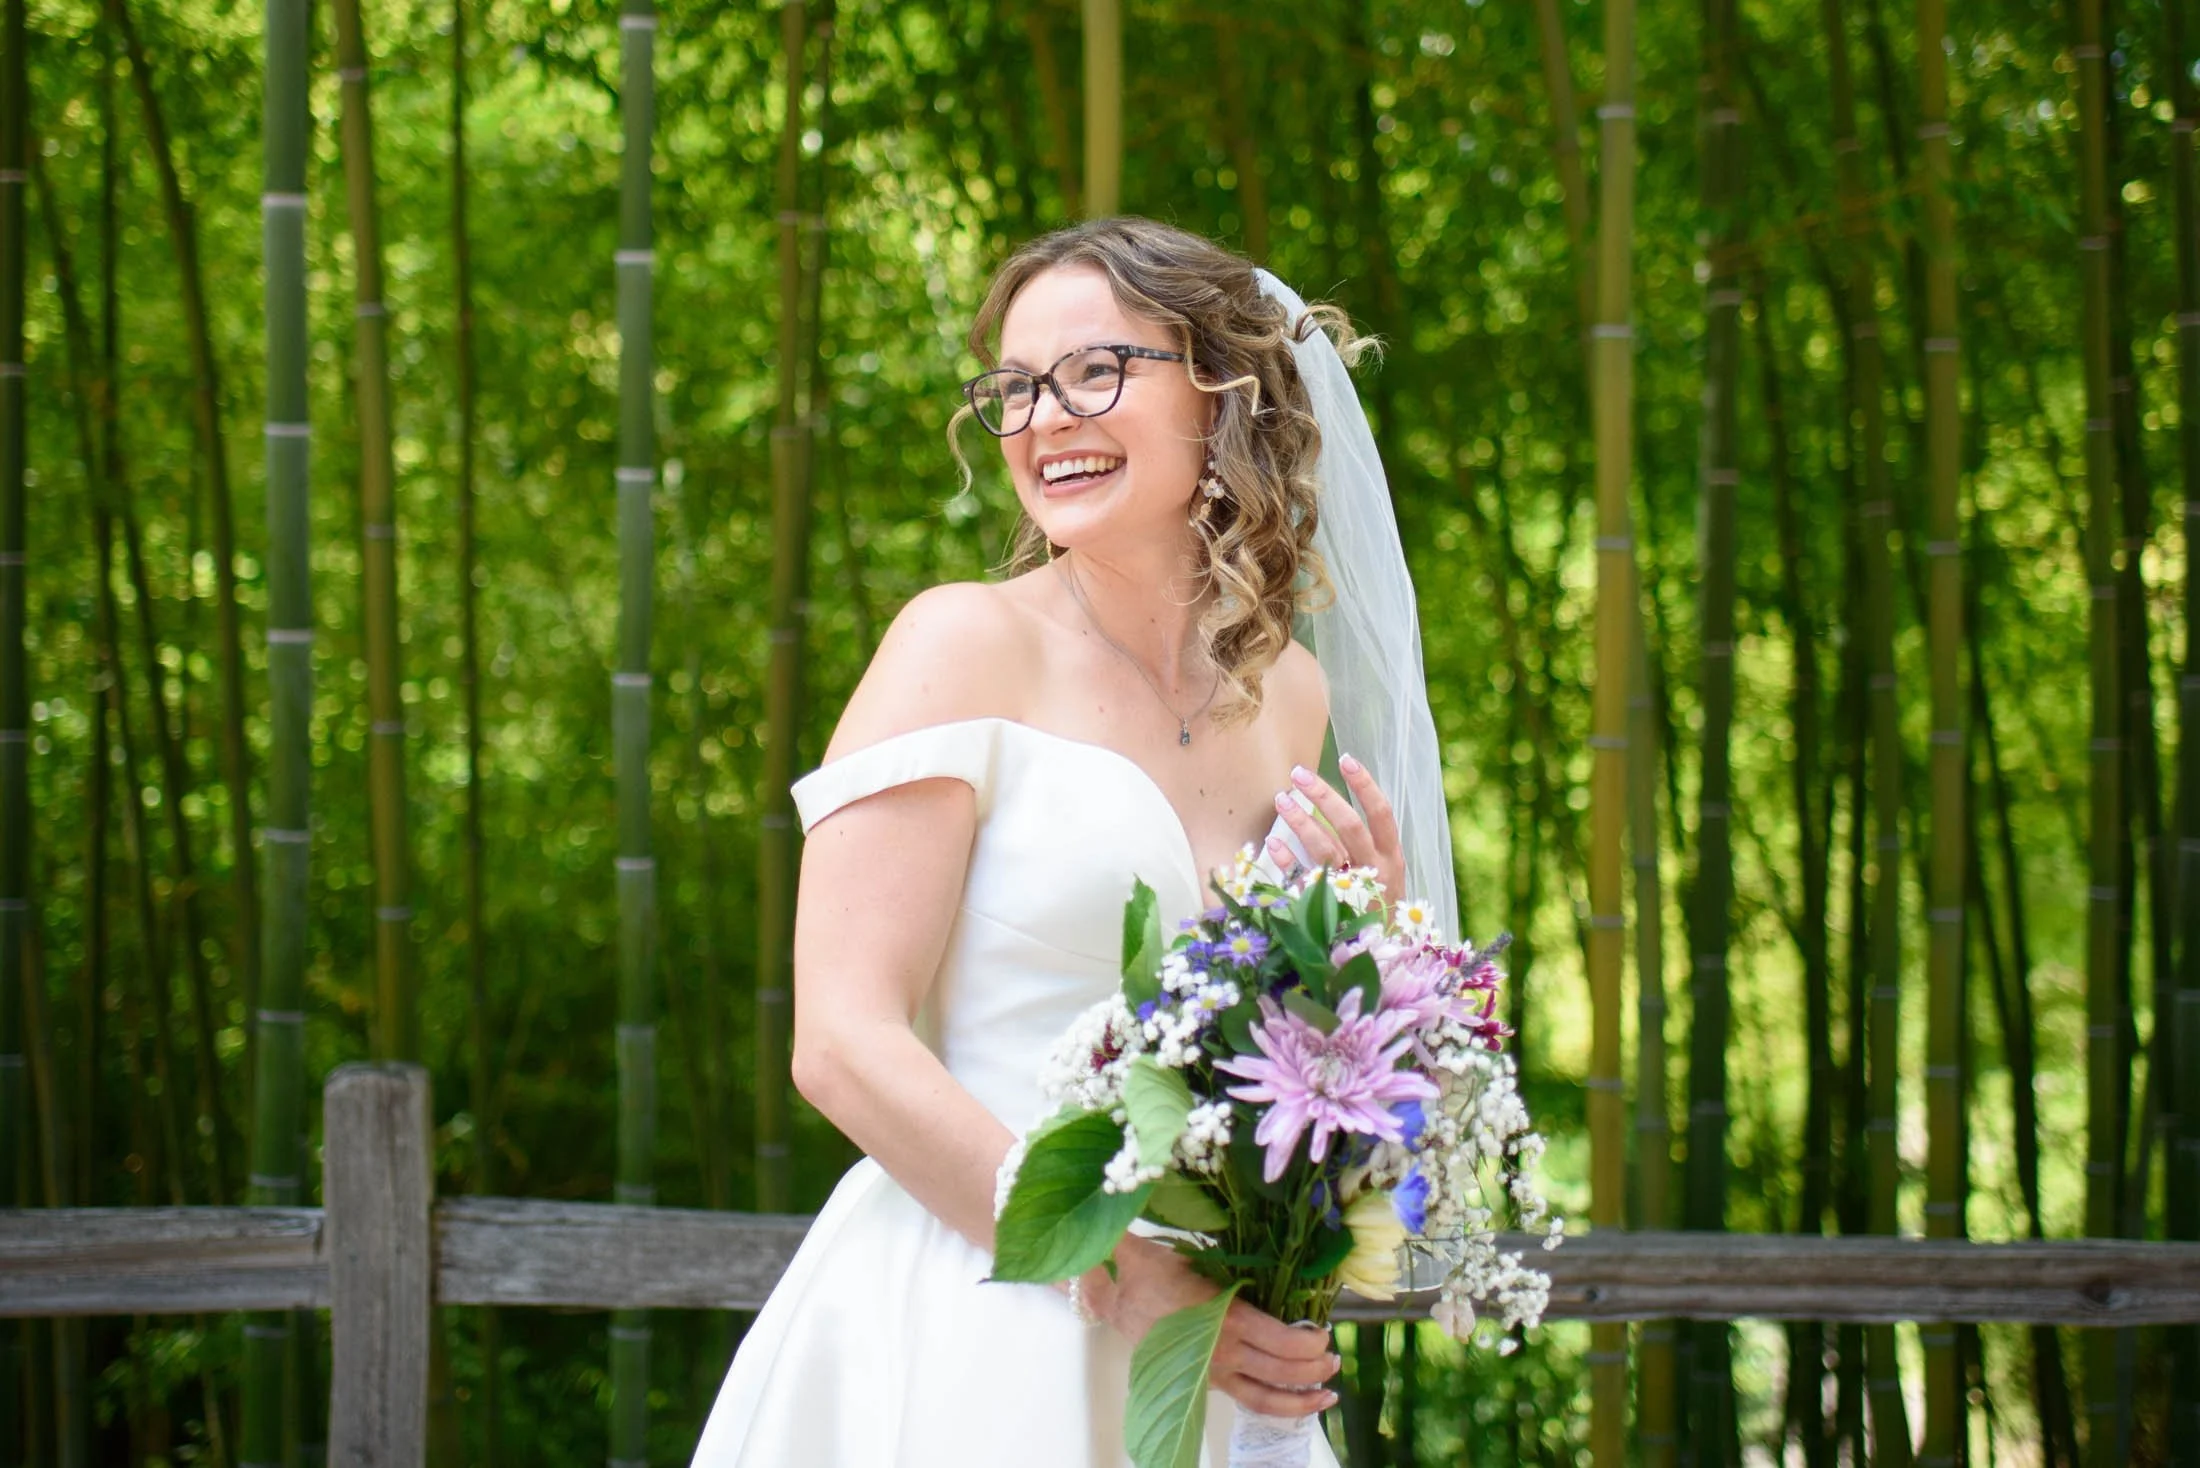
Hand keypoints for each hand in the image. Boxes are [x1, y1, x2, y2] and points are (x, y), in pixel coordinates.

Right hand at [1084, 1235, 1339, 1417]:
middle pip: (1283, 1373)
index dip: (1312, 1344)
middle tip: (1334, 1361)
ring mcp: (1212, 1372)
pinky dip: (1272, 1403)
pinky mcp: (1202, 1382)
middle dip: (1316, 1371)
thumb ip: (1246, 1285)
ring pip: (1265, 1398)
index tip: (1325, 1334)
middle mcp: (1222, 1351)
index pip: (1285, 1343)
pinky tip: (1289, 1399)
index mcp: (1227, 1317)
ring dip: (1300, 1401)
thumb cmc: (1161, 1268)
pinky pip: (1245, 1399)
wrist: (1116, 1290)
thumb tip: (1289, 1290)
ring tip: (1325, 1395)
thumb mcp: (1209, 1266)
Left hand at [1265, 754, 1407, 913]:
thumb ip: (1365, 844)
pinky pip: (1303, 881)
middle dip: (1323, 797)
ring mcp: (1352, 893)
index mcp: (1392, 858)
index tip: (1346, 759)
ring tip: (1281, 799)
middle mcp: (1376, 872)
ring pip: (1325, 850)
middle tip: (1298, 774)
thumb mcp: (1382, 873)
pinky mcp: (1329, 911)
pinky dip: (1287, 860)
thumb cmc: (1376, 904)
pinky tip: (1272, 841)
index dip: (1365, 786)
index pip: (1381, 813)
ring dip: (1301, 822)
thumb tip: (1331, 802)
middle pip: (1350, 826)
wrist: (1383, 958)